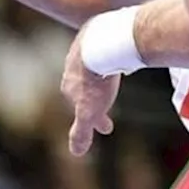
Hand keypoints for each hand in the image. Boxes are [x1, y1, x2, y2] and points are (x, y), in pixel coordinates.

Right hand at [61, 23, 117, 155]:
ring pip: (92, 70)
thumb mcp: (88, 113)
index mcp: (68, 88)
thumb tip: (75, 153)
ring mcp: (82, 51)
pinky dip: (108, 62)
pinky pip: (101, 53)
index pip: (79, 109)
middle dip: (95, 100)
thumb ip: (81, 132)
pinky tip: (120, 63)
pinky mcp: (95, 36)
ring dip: (101, 80)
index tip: (107, 129)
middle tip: (112, 106)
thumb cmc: (95, 81)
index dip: (93, 121)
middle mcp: (71, 68)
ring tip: (115, 82)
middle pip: (84, 89)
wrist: (102, 44)